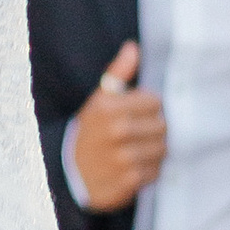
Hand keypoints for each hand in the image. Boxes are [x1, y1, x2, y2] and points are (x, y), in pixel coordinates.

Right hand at [68, 39, 166, 211]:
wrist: (67, 173)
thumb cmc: (89, 132)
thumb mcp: (97, 101)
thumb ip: (117, 74)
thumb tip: (133, 48)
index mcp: (109, 108)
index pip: (155, 101)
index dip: (149, 107)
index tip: (137, 114)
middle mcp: (116, 132)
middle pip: (163, 126)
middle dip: (155, 129)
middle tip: (140, 134)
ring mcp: (122, 158)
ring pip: (162, 149)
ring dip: (154, 150)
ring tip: (138, 150)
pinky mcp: (128, 181)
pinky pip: (156, 171)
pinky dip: (150, 170)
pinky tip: (134, 167)